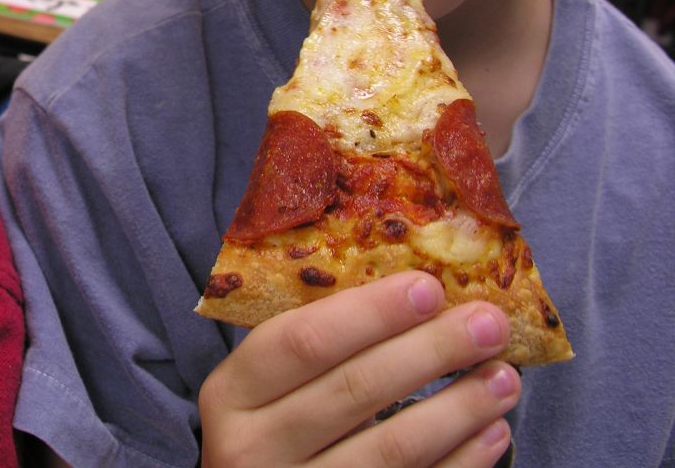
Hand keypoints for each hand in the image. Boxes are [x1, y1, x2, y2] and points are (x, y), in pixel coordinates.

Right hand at [200, 272, 520, 467]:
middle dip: (429, 350)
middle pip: (353, 390)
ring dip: (457, 408)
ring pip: (391, 448)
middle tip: (487, 322)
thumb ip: (313, 346)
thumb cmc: (268, 429)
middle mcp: (254, 448)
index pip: (301, 341)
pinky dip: (460, 462)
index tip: (427, 286)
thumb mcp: (263, 387)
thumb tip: (413, 289)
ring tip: (504, 376)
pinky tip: (491, 431)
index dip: (368, 313)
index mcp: (231, 395)